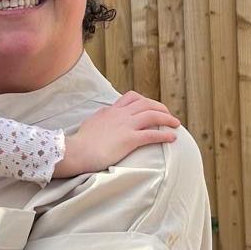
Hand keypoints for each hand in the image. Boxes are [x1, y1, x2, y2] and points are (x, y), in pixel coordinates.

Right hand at [55, 91, 179, 177]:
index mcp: (110, 110)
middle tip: (168, 115)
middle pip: (146, 104)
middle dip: (161, 108)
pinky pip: (152, 134)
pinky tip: (172, 138)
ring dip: (167, 119)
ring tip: (175, 124)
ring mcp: (125, 126)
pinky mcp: (129, 140)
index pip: (131, 98)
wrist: (75, 151)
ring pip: (152, 115)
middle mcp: (120, 114)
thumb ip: (101, 120)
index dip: (145, 101)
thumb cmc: (79, 143)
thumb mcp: (91, 124)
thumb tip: (103, 121)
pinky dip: (165, 135)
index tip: (152, 107)